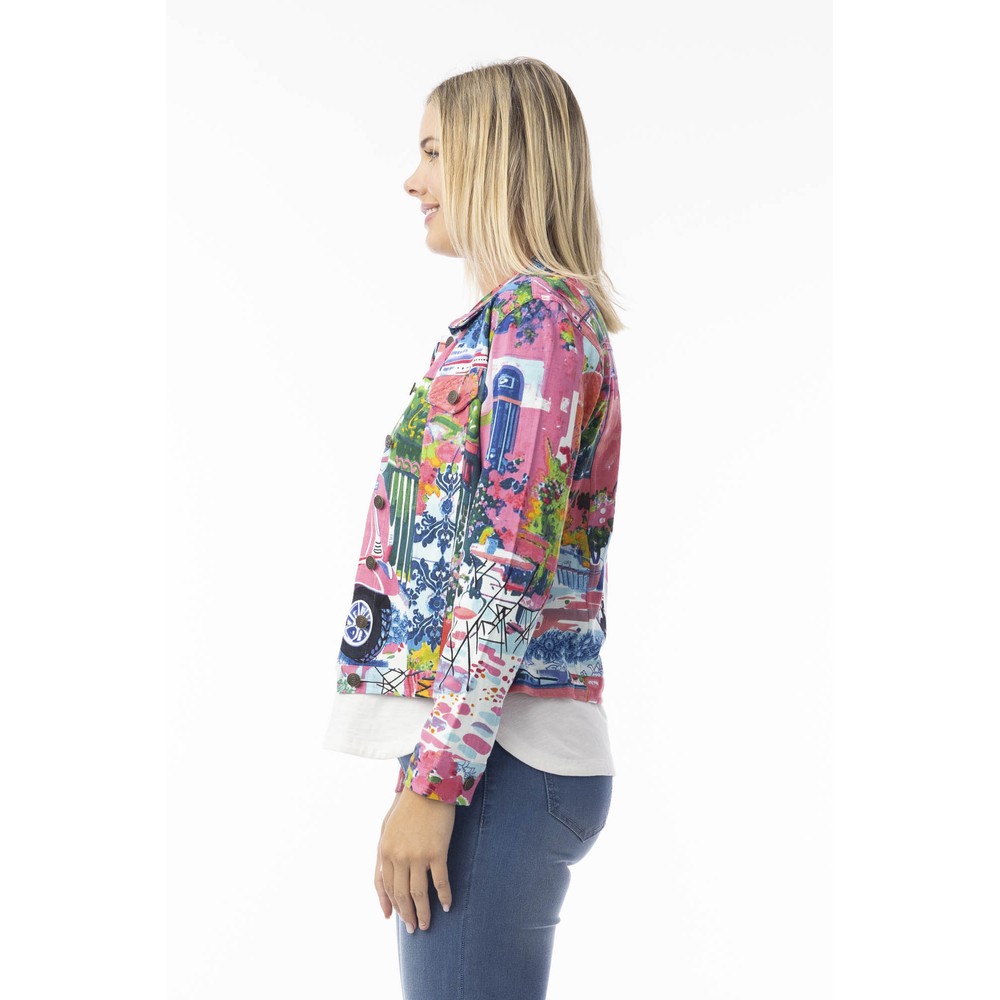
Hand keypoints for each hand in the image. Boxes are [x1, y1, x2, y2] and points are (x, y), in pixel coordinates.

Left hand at [375, 787, 454, 932]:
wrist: (428, 787)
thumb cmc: (407, 805)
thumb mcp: (387, 826)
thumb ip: (384, 849)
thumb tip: (385, 871)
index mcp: (384, 850)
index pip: (384, 885)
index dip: (388, 904)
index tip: (393, 918)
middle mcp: (398, 856)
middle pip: (401, 894)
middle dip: (406, 914)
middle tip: (414, 928)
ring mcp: (418, 856)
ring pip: (418, 894)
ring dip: (423, 912)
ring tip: (427, 924)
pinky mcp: (437, 852)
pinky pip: (440, 882)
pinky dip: (444, 897)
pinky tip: (448, 906)